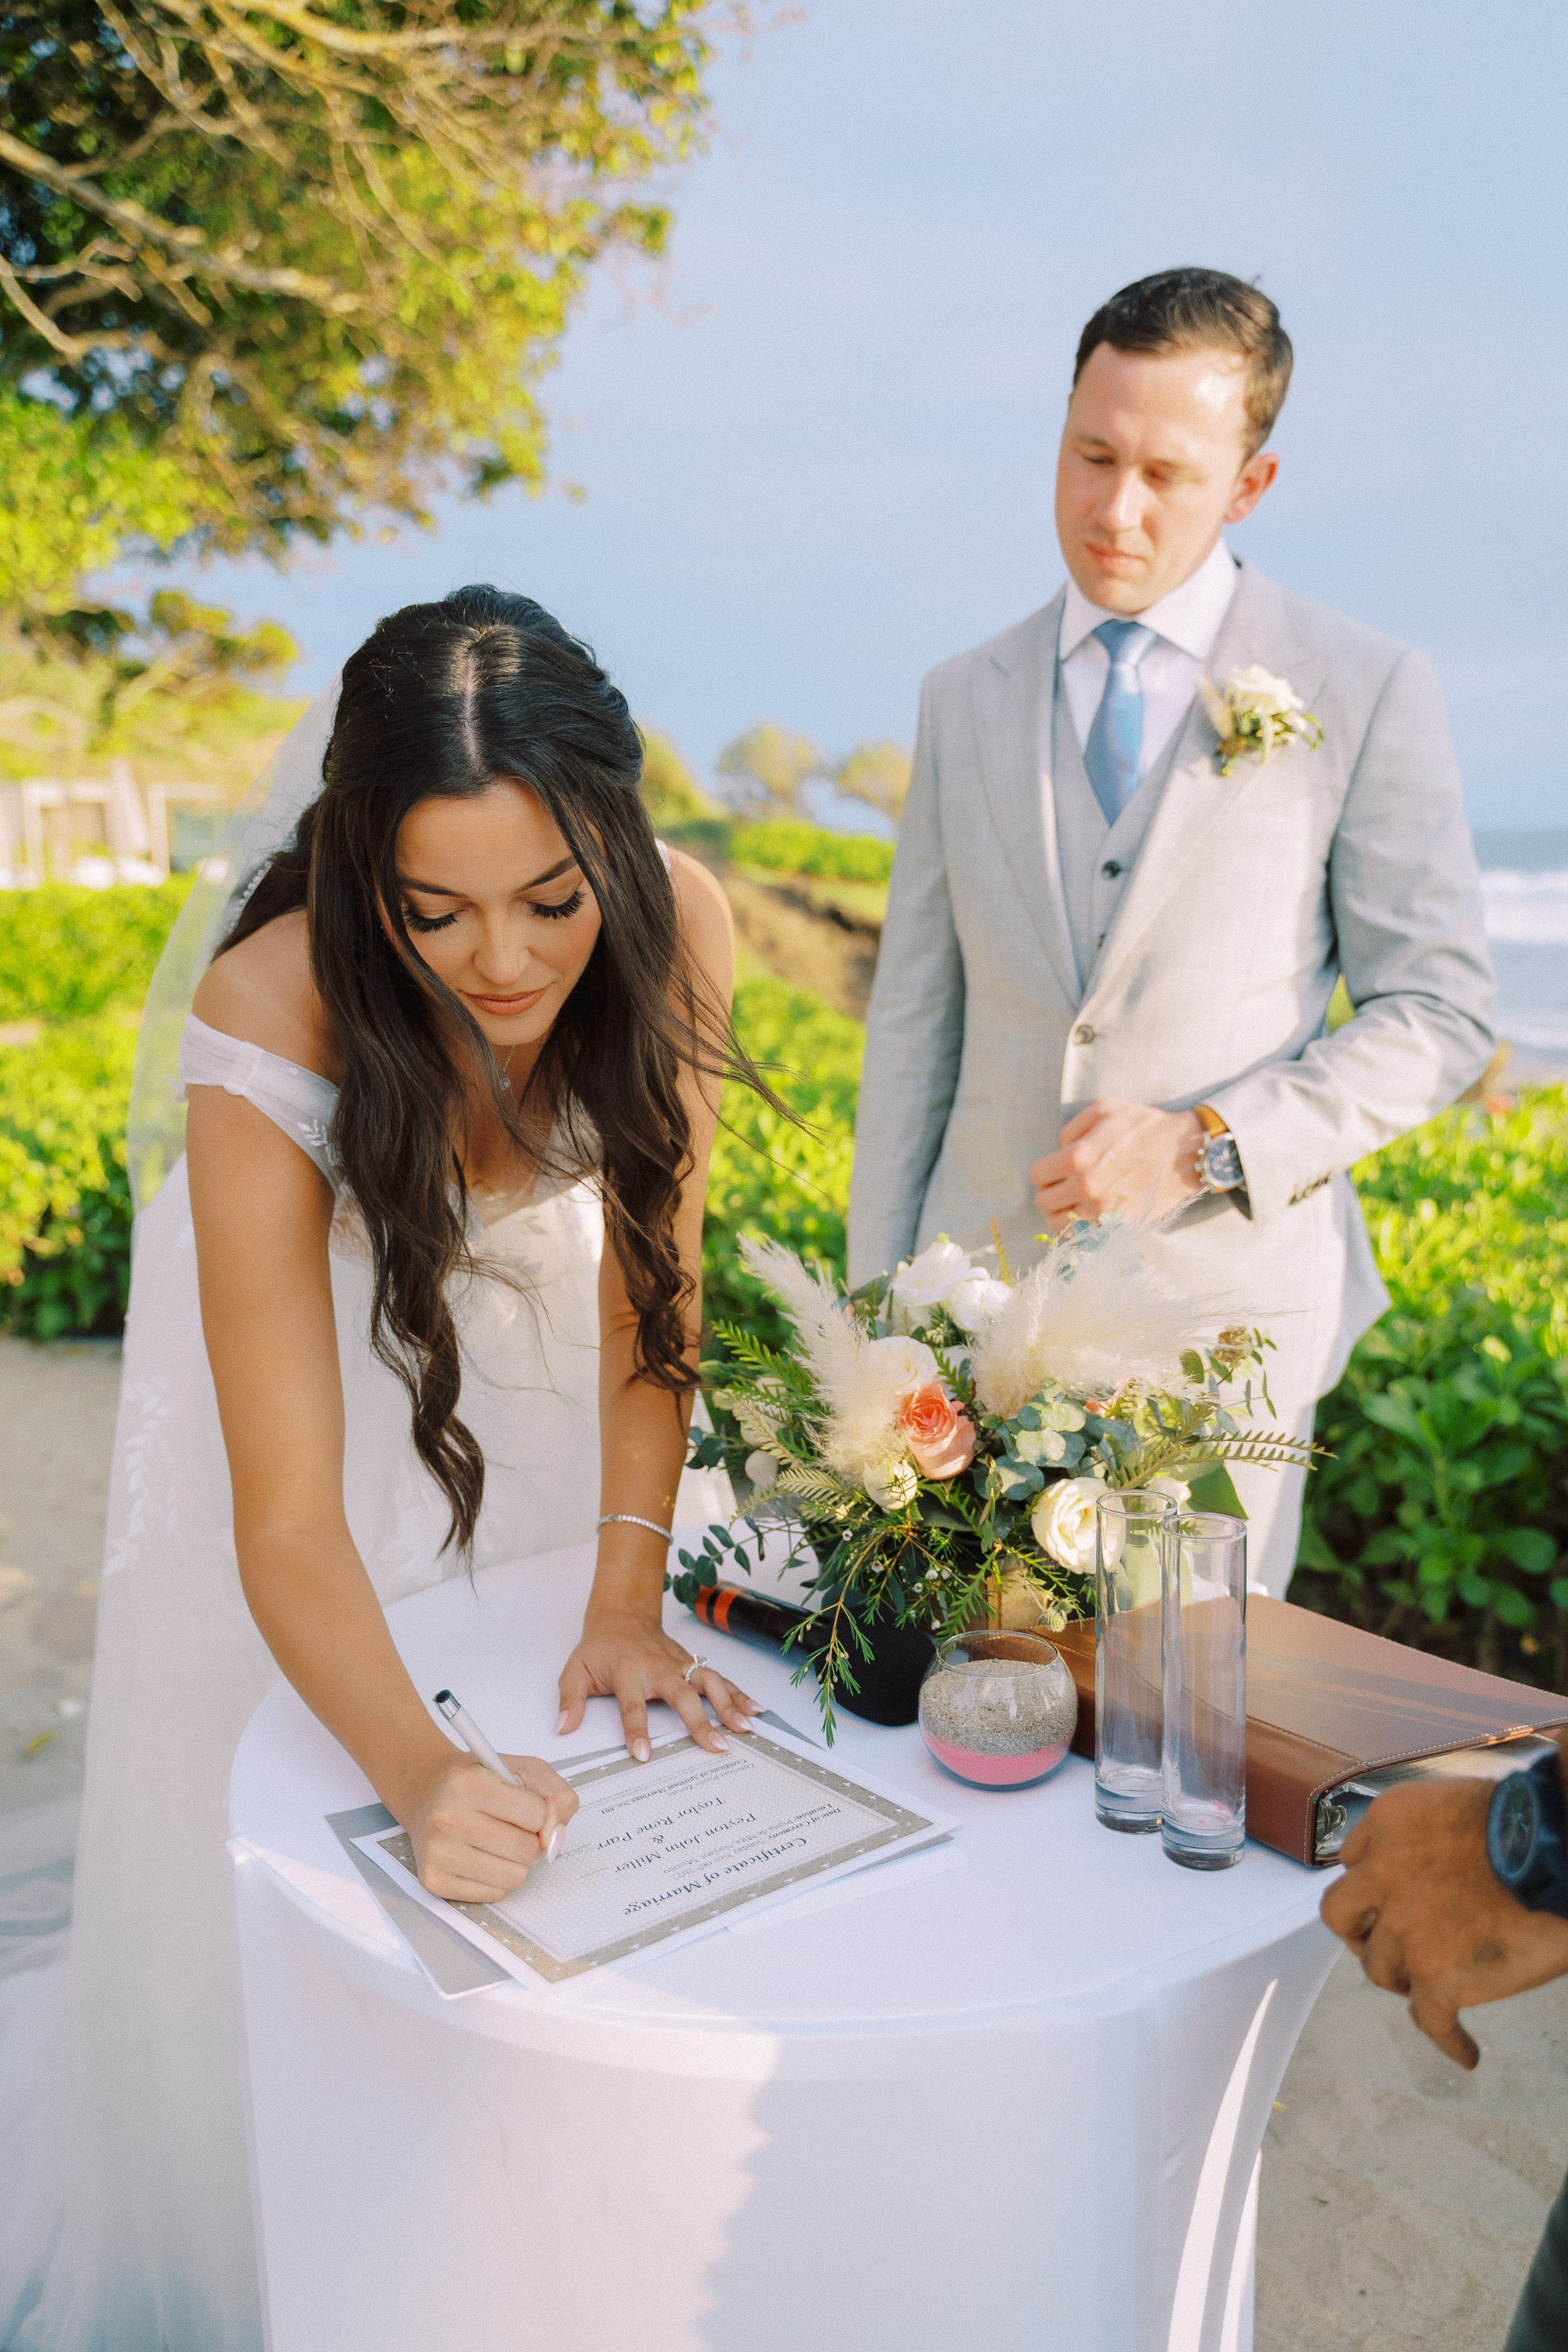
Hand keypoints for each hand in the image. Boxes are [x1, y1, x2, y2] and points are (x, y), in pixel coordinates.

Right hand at [401, 1747, 578, 1902]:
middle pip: (527, 1850)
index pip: (536, 1815)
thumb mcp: (521, 1769)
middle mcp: (448, 1818)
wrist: (426, 1792)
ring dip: (516, 1863)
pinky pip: (494, 1895)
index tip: (527, 1808)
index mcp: (469, 1783)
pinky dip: (496, 1879)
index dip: (541, 1814)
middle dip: (531, 1841)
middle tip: (514, 1828)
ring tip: (498, 1843)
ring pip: (514, 1878)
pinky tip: (481, 1857)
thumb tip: (557, 1837)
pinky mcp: (434, 1881)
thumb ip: (555, 1794)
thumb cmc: (478, 1781)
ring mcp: (438, 1853)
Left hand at [557, 1610, 759, 1761]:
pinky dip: (739, 1693)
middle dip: (700, 1722)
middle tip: (716, 1746)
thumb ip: (570, 1699)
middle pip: (683, 1695)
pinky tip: (755, 1710)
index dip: (637, 1731)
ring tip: (745, 1728)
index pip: (632, 1706)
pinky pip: (719, 1679)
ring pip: (709, 1683)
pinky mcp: (692, 1665)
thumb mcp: (575, 1670)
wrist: (623, 1617)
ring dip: (729, 1705)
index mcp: (628, 1672)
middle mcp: (658, 1668)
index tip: (643, 1755)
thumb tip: (563, 1727)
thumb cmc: (600, 1648)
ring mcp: (680, 1665)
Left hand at [1029, 1100, 1203, 1232]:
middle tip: (1065, 1185)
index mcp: (1078, 1158)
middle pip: (1043, 1203)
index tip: (1057, 1167)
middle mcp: (1086, 1188)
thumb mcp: (1105, 1109)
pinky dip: (1082, 1228)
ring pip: (1059, 1225)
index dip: (1045, 1169)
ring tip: (1076, 1201)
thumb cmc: (1145, 1127)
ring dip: (1063, 1213)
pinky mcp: (1119, 1227)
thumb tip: (1059, 1150)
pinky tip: (1092, 1213)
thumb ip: (1072, 1128)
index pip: (1037, 1175)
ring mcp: (1103, 1211)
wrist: (1186, 1152)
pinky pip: (1084, 1237)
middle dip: (1050, 1191)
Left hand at [1320, 1770, 1567, 2068]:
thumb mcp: (1449, 1804)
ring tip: (1436, 1988)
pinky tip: (1465, 2052)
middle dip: (1362, 1935)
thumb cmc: (1524, 1824)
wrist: (1561, 1850)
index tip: (1383, 1904)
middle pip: (1343, 1917)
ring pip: (1381, 1970)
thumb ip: (1418, 1836)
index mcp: (1386, 1824)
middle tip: (1386, 1946)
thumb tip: (1420, 1870)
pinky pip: (1431, 2020)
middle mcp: (1383, 1873)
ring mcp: (1406, 1928)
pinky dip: (1448, 2040)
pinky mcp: (1436, 1975)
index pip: (1352, 1862)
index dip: (1370, 1888)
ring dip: (1405, 1980)